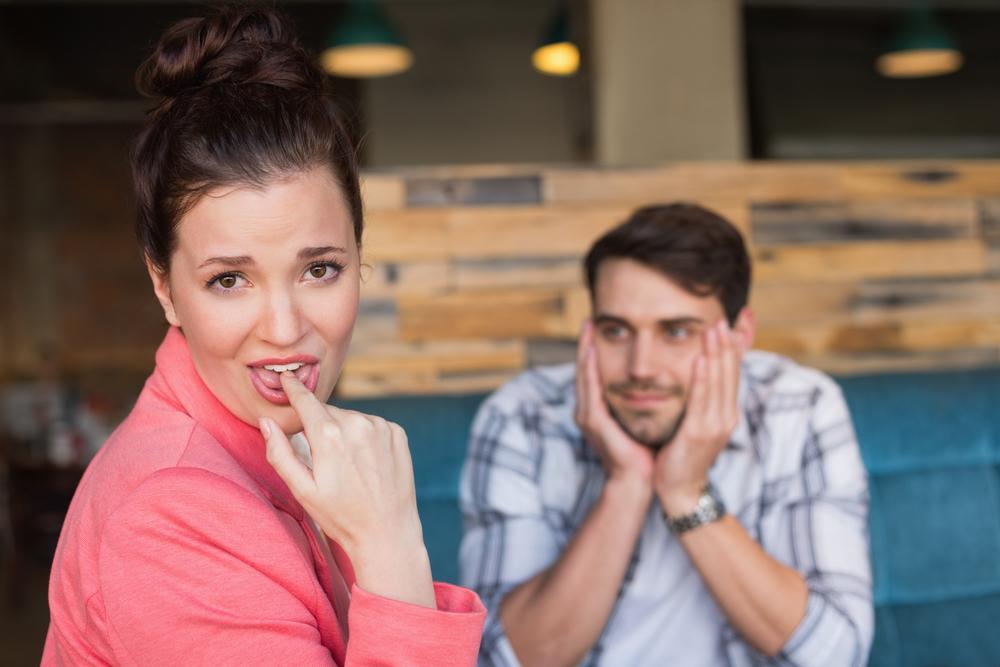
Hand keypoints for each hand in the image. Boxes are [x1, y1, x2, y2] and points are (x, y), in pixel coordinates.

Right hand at [262, 372, 434, 606]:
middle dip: (320, 427)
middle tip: (323, 460)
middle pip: (328, 413)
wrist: (387, 532)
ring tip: (348, 467)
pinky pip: (372, 426)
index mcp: (329, 436)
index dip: (294, 388)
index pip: (306, 401)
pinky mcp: (398, 433)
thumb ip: (280, 453)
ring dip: (343, 432)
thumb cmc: (340, 515)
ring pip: (350, 419)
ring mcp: (381, 427)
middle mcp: (357, 423)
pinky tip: (366, 463)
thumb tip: (267, 422)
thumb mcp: (302, 489)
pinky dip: (365, 437)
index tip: (288, 376)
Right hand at [575, 320, 654, 488]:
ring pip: (584, 376)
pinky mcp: (593, 421)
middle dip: (585, 344)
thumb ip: (640, 402)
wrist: (638, 482)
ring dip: (584, 350)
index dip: (594, 351)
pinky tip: (592, 352)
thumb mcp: (641, 420)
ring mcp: (587, 416)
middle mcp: (587, 411)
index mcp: (598, 411)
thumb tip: (655, 382)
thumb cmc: (644, 454)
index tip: (598, 329)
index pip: (594, 374)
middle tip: (589, 320)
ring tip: (587, 328)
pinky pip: (590, 389)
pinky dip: (590, 368)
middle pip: (584, 371)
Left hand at [655, 319, 743, 516]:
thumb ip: (700, 398)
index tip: (741, 318)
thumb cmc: (682, 454)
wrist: (680, 489)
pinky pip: (701, 399)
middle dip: (728, 343)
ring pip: (718, 381)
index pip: (733, 370)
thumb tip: (699, 372)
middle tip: (724, 316)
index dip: (738, 344)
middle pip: (730, 372)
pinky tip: (700, 358)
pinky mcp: (700, 433)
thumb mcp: (695, 421)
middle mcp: (726, 415)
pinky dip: (702, 377)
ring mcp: (716, 424)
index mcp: (726, 411)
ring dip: (716, 353)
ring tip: (714, 328)